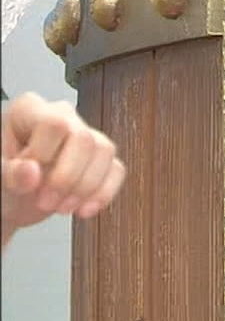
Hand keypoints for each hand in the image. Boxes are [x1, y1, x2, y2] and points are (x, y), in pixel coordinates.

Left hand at [2, 94, 125, 235]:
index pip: (55, 124)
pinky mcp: (101, 158)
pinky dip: (103, 194)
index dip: (46, 155)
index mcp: (30, 110)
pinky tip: (83, 210)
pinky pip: (117, 170)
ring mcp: (86, 135)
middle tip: (46, 203)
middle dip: (68, 178)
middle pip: (85, 139)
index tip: (29, 179)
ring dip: (86, 188)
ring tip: (61, 208)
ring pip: (105, 152)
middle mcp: (62, 116)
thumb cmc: (2, 178)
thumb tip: (32, 171)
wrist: (12, 199)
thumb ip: (9, 173)